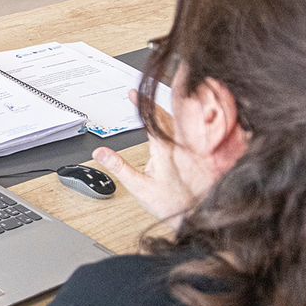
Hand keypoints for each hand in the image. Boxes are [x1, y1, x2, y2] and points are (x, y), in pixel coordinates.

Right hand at [93, 96, 195, 222]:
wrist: (197, 216)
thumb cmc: (170, 204)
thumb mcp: (139, 187)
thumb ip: (119, 167)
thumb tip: (100, 153)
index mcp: (164, 150)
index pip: (151, 120)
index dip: (141, 104)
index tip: (133, 93)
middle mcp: (181, 145)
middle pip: (171, 114)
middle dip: (159, 99)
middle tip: (149, 89)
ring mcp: (195, 149)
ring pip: (187, 121)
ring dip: (179, 106)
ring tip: (172, 94)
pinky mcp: (206, 154)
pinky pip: (201, 131)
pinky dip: (196, 121)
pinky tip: (197, 113)